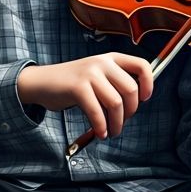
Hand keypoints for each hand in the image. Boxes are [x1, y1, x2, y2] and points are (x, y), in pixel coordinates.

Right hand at [17, 53, 153, 138]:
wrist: (42, 82)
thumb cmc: (73, 84)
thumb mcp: (97, 76)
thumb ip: (115, 84)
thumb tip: (134, 105)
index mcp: (111, 58)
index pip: (141, 65)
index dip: (148, 83)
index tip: (144, 99)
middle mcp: (102, 62)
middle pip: (131, 89)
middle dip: (130, 112)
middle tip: (121, 122)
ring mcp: (89, 73)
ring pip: (116, 103)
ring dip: (116, 123)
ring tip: (110, 131)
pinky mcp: (77, 87)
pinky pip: (97, 111)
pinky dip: (101, 126)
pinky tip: (100, 132)